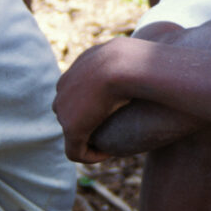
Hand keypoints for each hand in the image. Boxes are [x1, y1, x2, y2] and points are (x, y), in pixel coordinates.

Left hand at [53, 38, 132, 162]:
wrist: (125, 65)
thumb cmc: (141, 60)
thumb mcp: (140, 55)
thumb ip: (137, 61)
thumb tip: (147, 66)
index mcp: (80, 65)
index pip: (79, 86)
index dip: (97, 102)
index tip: (119, 111)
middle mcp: (65, 85)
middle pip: (69, 108)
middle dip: (89, 120)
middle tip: (114, 128)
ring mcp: (64, 108)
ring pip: (73, 129)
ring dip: (90, 137)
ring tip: (112, 142)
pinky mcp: (71, 129)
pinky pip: (75, 151)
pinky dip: (90, 156)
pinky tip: (109, 154)